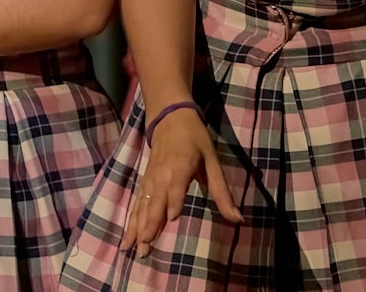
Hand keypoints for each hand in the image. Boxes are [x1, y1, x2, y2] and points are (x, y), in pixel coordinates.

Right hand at [121, 106, 241, 257]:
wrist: (168, 116)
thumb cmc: (194, 138)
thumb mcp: (212, 161)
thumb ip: (221, 192)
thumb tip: (237, 219)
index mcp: (179, 168)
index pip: (175, 187)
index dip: (173, 202)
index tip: (171, 219)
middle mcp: (161, 175)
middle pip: (153, 204)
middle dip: (148, 227)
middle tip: (144, 249)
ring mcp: (150, 179)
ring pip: (141, 206)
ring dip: (136, 228)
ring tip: (131, 248)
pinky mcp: (145, 181)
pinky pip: (137, 203)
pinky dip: (131, 219)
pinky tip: (128, 234)